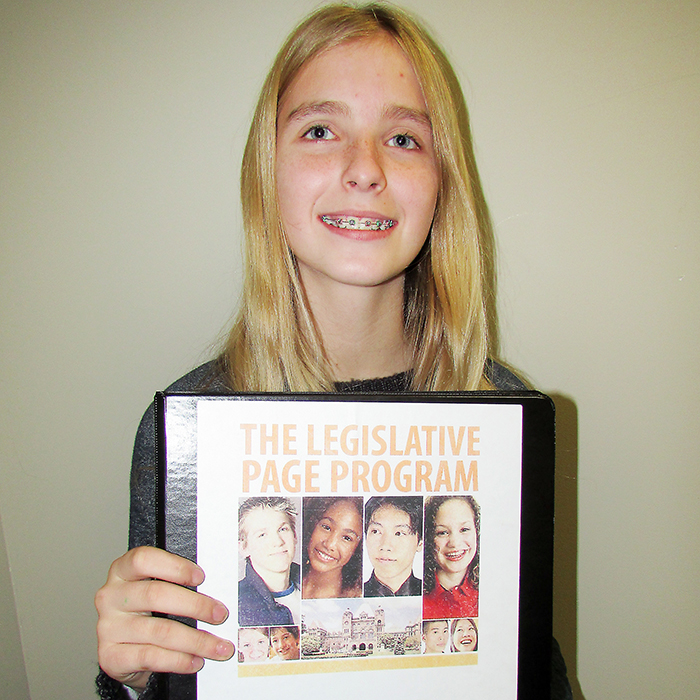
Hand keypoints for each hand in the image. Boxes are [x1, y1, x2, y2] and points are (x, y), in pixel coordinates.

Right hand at [95, 546, 234, 690]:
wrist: (122, 648)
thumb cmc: (146, 610)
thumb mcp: (157, 589)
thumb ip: (176, 583)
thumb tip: (216, 590)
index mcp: (122, 571)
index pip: (143, 559)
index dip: (174, 566)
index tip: (201, 577)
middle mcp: (111, 597)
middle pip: (156, 594)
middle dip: (195, 605)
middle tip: (220, 614)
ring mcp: (108, 628)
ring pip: (160, 631)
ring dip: (196, 640)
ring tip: (218, 646)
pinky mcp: (111, 656)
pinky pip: (151, 657)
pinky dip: (179, 660)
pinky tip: (195, 660)